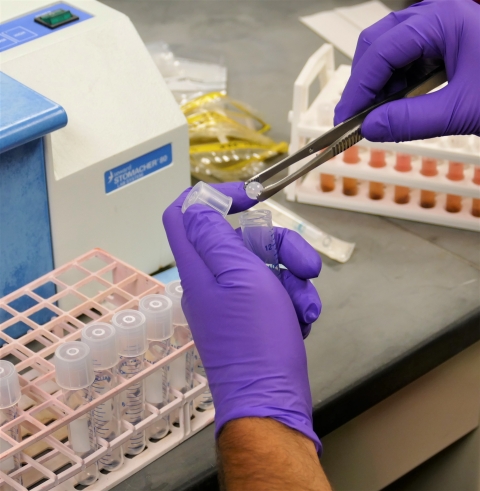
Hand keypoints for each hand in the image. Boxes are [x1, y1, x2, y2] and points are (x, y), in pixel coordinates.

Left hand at [163, 182, 321, 448]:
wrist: (272, 401)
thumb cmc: (256, 340)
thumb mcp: (240, 277)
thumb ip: (216, 237)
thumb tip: (194, 205)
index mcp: (199, 268)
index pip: (184, 215)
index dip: (210, 195)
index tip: (247, 198)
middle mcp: (212, 281)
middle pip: (242, 239)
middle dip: (281, 247)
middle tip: (307, 266)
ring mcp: (234, 301)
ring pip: (267, 266)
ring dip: (295, 282)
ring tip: (306, 308)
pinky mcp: (254, 318)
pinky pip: (275, 292)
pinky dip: (294, 301)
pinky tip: (303, 321)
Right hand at [334, 0, 479, 141]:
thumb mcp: (462, 111)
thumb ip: (410, 121)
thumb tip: (371, 127)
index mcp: (448, 20)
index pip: (383, 50)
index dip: (358, 86)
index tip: (347, 116)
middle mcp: (442, 17)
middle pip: (380, 42)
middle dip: (363, 80)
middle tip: (355, 115)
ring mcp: (444, 28)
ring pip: (391, 50)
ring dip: (378, 84)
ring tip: (376, 115)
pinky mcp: (446, 44)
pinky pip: (408, 59)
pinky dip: (394, 84)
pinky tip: (395, 105)